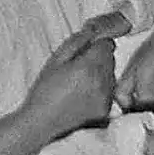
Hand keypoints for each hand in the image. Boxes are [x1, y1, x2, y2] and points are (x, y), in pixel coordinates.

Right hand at [24, 20, 117, 138]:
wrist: (41, 122)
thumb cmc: (44, 90)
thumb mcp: (56, 59)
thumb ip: (76, 42)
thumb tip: (93, 31)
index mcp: (90, 67)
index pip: (107, 45)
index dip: (96, 45)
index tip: (85, 52)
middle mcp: (102, 82)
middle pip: (111, 60)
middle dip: (99, 60)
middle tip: (79, 69)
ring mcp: (105, 98)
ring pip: (111, 76)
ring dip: (101, 75)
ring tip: (80, 84)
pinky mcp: (105, 111)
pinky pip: (109, 93)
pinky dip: (101, 91)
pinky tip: (83, 96)